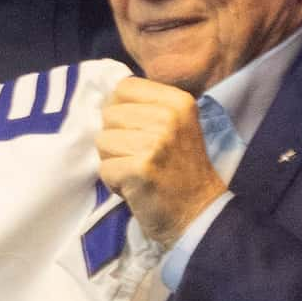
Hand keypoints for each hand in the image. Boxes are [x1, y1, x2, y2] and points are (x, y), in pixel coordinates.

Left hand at [97, 77, 228, 246]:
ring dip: (114, 161)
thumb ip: (145, 108)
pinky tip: (135, 187)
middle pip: (109, 115)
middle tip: (140, 158)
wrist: (199, 213)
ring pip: (102, 141)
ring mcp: (154, 143)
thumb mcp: (175, 127)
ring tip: (138, 172)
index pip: (124, 87)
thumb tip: (104, 99)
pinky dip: (114, 183)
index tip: (137, 132)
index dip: (120, 110)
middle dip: (116, 140)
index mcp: (178, 101)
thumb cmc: (180, 170)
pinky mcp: (140, 169)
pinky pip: (104, 169)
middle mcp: (168, 117)